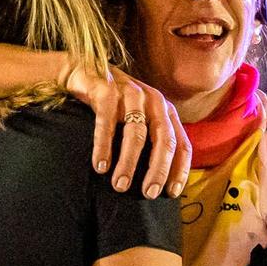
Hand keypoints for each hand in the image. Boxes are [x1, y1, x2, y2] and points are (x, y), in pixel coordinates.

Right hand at [60, 61, 190, 198]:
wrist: (84, 72)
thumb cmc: (114, 105)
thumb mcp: (139, 119)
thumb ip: (151, 141)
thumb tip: (158, 182)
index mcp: (166, 111)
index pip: (182, 144)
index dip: (179, 170)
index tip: (171, 193)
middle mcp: (153, 100)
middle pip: (164, 140)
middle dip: (158, 170)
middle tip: (148, 194)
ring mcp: (131, 93)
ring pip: (135, 133)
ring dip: (128, 163)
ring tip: (120, 186)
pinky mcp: (106, 90)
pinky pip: (106, 122)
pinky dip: (104, 146)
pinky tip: (100, 166)